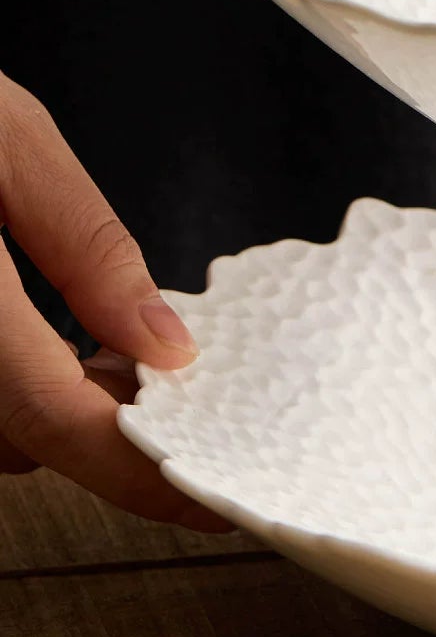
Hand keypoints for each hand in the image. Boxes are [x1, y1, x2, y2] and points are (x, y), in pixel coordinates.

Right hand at [0, 73, 229, 529]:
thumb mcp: (3, 137)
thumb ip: (86, 246)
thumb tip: (166, 345)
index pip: (53, 417)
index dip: (140, 472)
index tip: (214, 499)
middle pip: (18, 439)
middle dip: (99, 420)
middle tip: (161, 369)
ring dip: (47, 405)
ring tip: (98, 340)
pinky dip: (8, 386)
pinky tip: (34, 333)